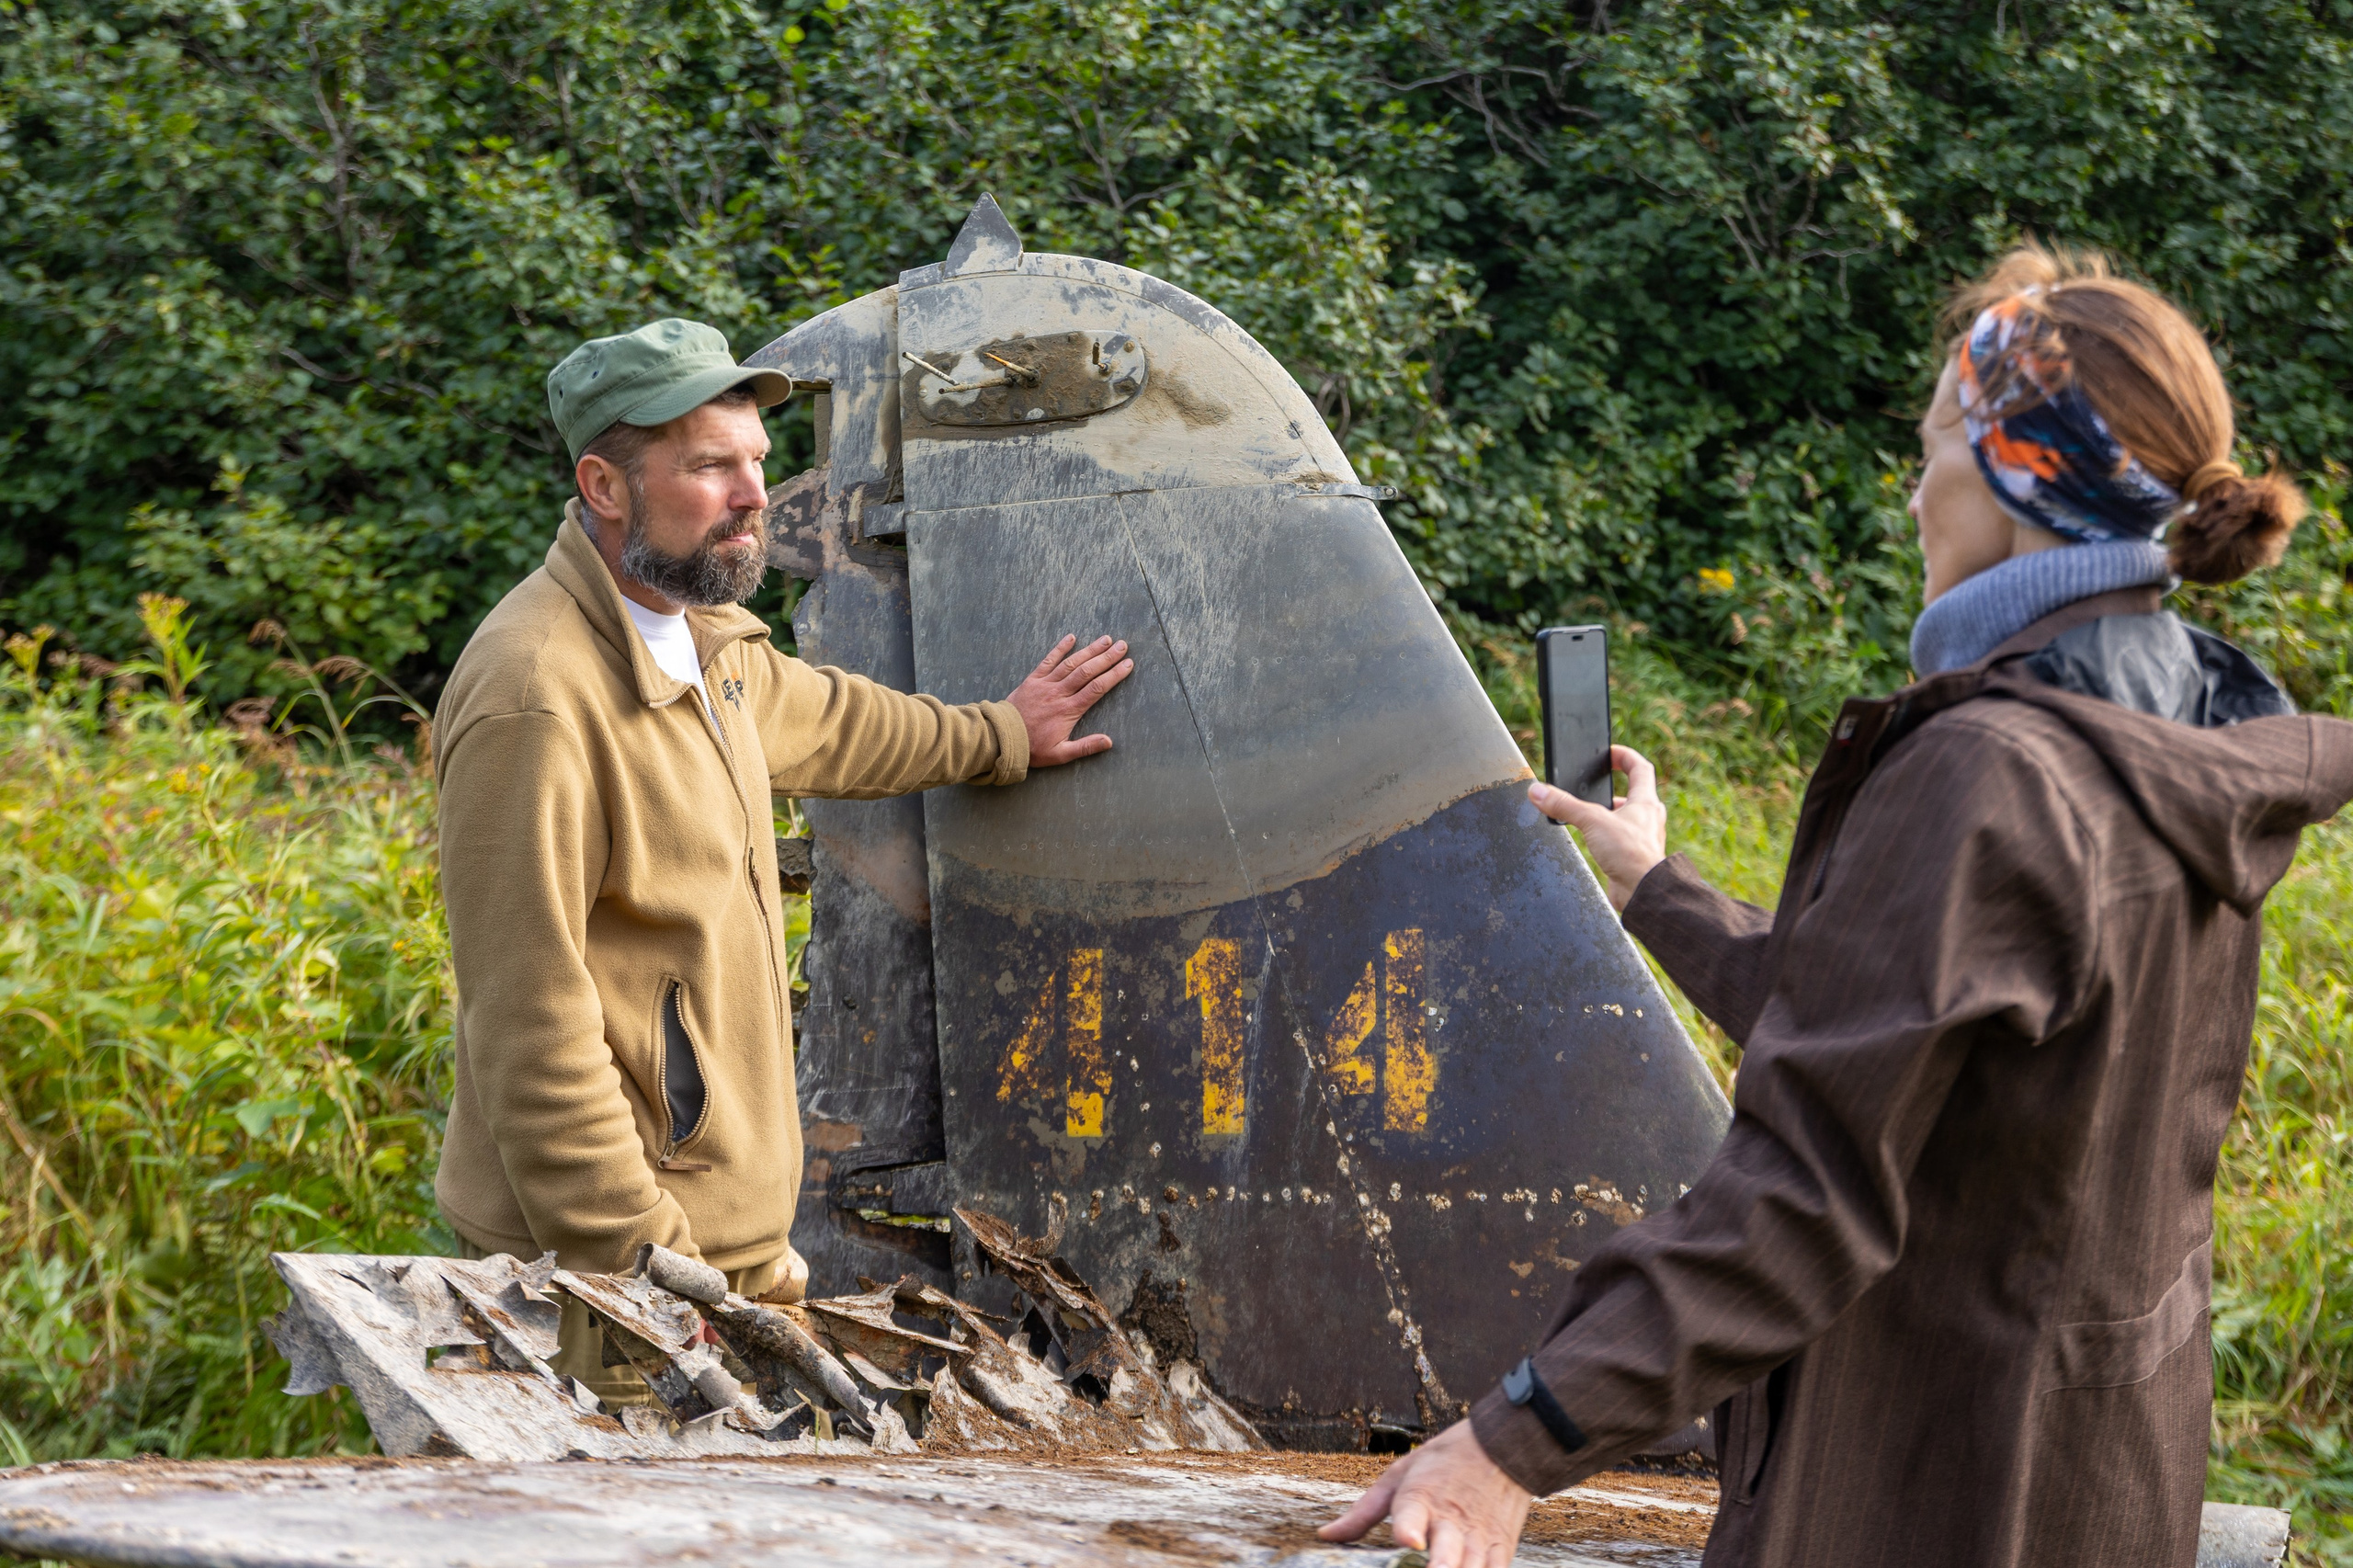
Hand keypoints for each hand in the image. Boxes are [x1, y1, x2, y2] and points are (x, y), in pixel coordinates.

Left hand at [1006, 634, 1133, 767]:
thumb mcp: (1060, 754)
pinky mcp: (1033, 679)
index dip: (1114, 675)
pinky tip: (1071, 637)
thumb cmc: (1032, 748)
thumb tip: (1109, 742)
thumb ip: (1085, 747)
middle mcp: (1059, 693)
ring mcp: (1045, 684)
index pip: (1097, 688)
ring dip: (1089, 650)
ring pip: (1071, 663)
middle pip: (1087, 671)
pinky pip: (1048, 661)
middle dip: (1107, 657)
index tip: (1128, 665)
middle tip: (1123, 646)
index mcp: (1068, 710)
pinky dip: (1060, 648)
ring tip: (1105, 639)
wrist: (1002, 738)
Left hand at [1319, 1419, 1532, 1567]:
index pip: (1412, 1515)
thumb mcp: (1399, 1475)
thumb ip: (1363, 1512)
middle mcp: (1450, 1521)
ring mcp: (1479, 1537)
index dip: (1409, 1530)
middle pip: (1446, 1553)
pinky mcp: (1502, 1547)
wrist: (1502, 1445)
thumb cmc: (1444, 1461)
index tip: (1408, 1541)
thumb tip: (1326, 1535)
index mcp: (1421, 1498)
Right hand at [1531, 744, 1666, 911]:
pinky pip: (1619, 839)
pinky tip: (1592, 841)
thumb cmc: (1631, 855)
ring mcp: (1642, 838)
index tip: (1610, 753)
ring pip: (1625, 818)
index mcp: (1645, 802)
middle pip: (1633, 793)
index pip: (1640, 768)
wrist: (1643, 892)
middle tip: (1594, 786)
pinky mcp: (1633, 857)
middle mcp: (1647, 818)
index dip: (1625, 756)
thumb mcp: (1592, 822)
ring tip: (1587, 815)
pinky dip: (1606, 836)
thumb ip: (1565, 806)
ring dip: (1608, 814)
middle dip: (1612, 788)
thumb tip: (1538, 792)